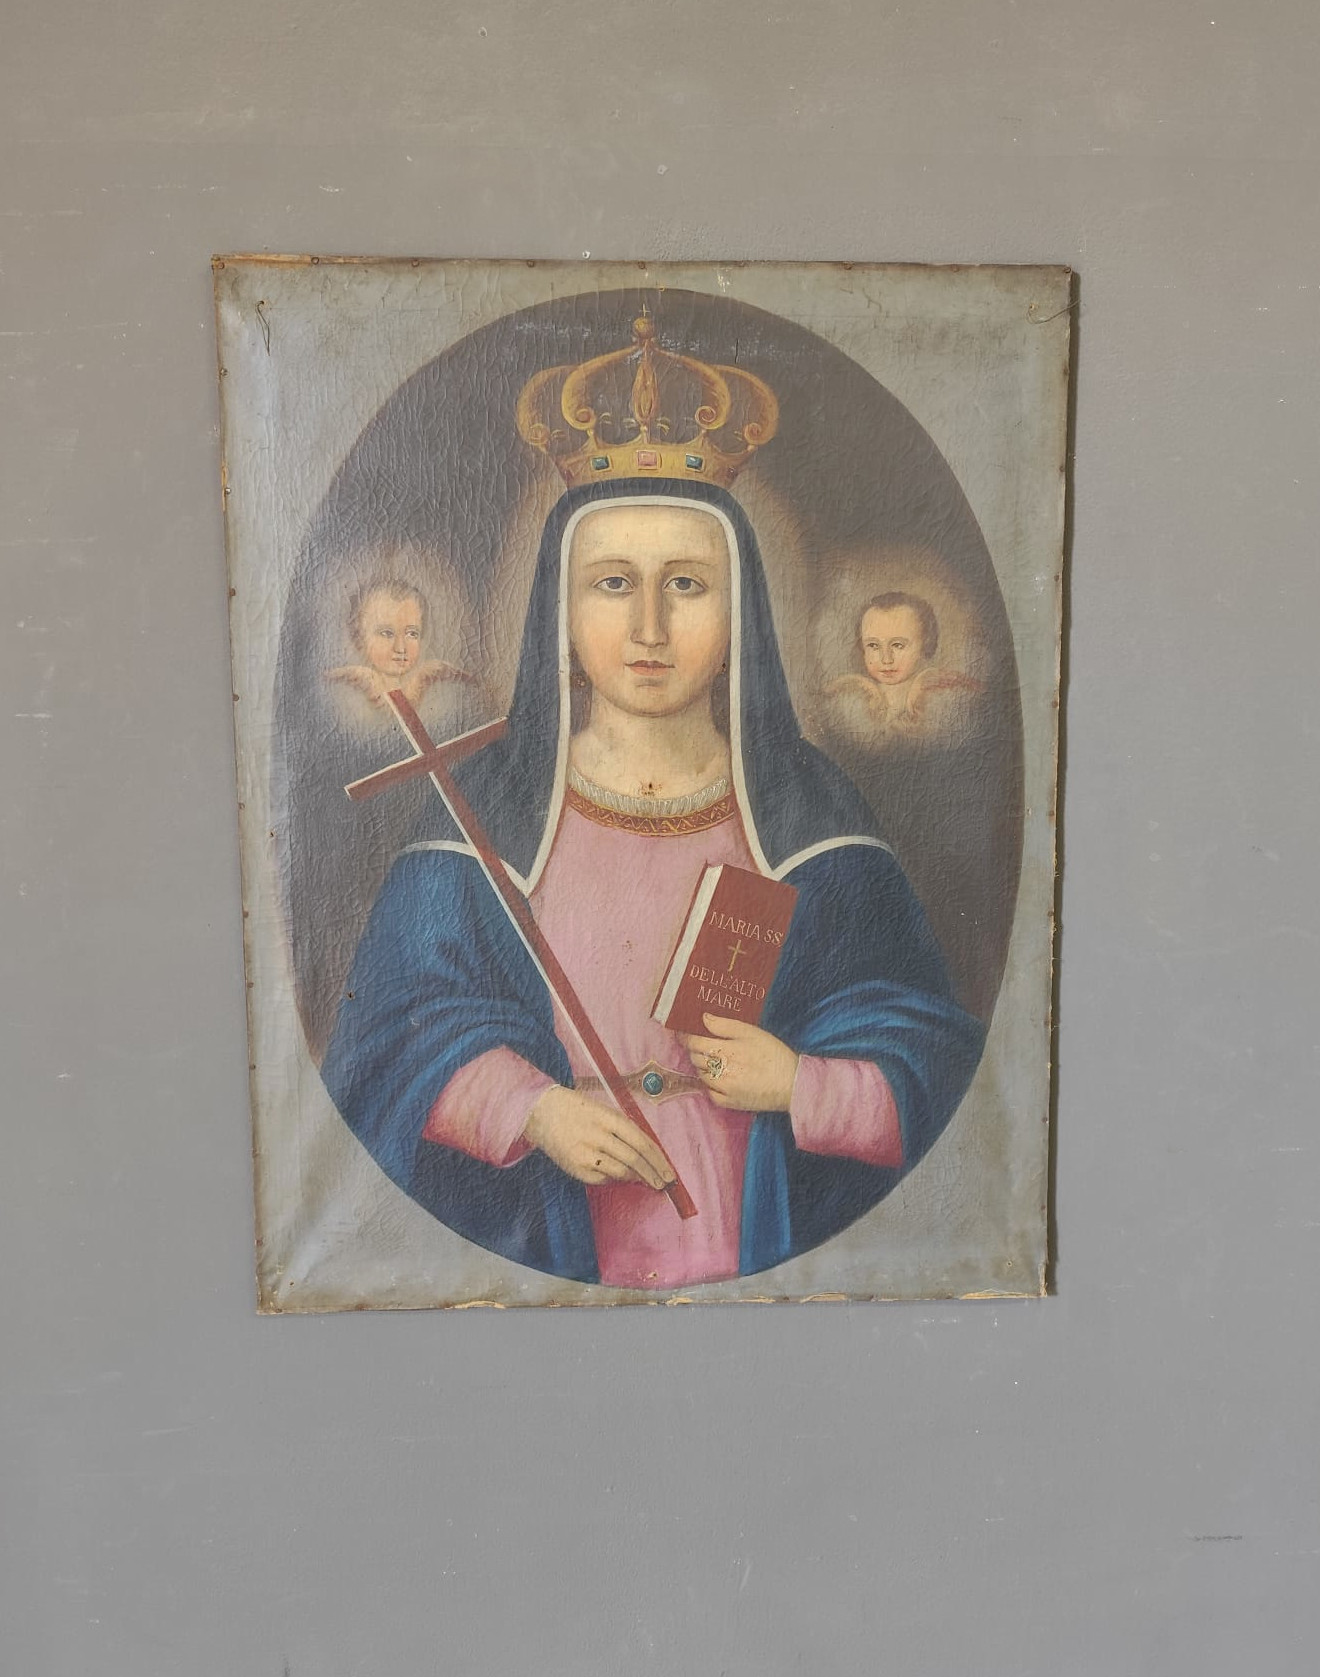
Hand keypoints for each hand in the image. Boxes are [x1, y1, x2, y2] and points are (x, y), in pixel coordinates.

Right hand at [522, 1086, 675, 1189]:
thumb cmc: (578, 1110)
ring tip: (645, 1180)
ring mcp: (585, 1153)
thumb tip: (649, 1155)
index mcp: (608, 1117)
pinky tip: (620, 1176)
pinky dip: (615, 1178)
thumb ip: (625, 1130)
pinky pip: (602, 1178)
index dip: (658, 1160)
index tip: (669, 1173)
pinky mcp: (575, 1168)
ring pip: (620, 1172)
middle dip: (652, 1174)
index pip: (641, 1142)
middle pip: (634, 1160)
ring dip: (636, 1178)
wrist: (541, 1112)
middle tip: (663, 1184)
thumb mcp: (604, 1111)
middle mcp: (597, 1135)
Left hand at [678, 1014, 799, 1111]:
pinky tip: (721, 1078)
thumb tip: (703, 1018)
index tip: (684, 1032)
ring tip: (717, 1059)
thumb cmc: (774, 1055)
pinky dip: (711, 1084)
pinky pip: (710, 1092)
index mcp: (725, 1051)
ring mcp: (723, 1089)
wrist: (792, 1084)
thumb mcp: (752, 1033)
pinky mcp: (729, 1103)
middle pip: (695, 1058)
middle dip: (696, 1049)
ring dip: (703, 1066)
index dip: (686, 1036)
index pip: (694, 1042)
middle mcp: (720, 1071)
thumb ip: (725, 1025)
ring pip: (701, 1074)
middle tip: (704, 1043)